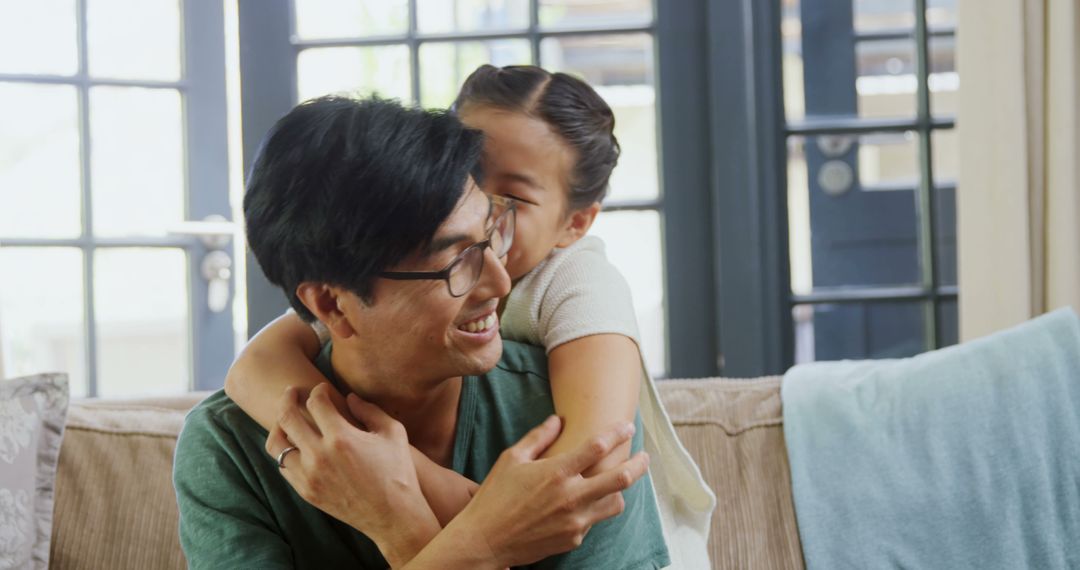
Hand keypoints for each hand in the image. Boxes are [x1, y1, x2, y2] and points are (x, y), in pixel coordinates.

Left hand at [265, 384, 439, 564]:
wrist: (393, 515)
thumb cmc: (397, 471)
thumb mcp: (393, 433)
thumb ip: (369, 410)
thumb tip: (348, 397)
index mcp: (341, 438)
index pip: (315, 402)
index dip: (317, 390)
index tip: (322, 389)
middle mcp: (319, 456)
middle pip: (287, 417)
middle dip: (287, 398)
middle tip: (292, 392)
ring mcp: (309, 476)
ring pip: (276, 443)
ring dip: (279, 426)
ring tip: (286, 419)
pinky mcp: (306, 491)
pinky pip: (283, 466)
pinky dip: (286, 451)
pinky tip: (296, 445)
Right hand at [441, 415, 649, 567]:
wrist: (485, 541)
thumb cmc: (495, 497)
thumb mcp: (511, 459)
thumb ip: (538, 437)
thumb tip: (558, 419)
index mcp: (556, 473)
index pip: (598, 447)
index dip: (618, 433)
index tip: (628, 426)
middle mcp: (571, 497)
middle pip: (621, 479)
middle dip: (639, 465)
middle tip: (645, 457)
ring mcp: (575, 522)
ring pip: (614, 504)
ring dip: (619, 490)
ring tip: (616, 481)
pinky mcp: (573, 539)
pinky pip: (594, 521)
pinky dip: (593, 509)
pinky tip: (582, 503)